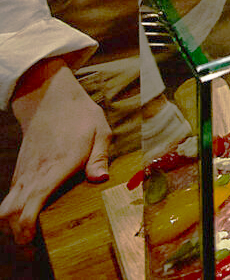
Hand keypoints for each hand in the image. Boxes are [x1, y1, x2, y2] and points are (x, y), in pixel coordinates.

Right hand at [4, 59, 109, 242]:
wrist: (50, 98)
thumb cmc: (79, 116)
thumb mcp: (100, 132)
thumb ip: (100, 157)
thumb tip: (100, 179)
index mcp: (54, 168)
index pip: (30, 204)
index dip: (26, 227)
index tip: (31, 241)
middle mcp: (33, 174)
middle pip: (10, 212)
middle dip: (15, 234)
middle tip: (30, 249)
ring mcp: (24, 172)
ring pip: (6, 206)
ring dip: (12, 225)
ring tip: (28, 238)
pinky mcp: (22, 171)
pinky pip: (11, 196)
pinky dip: (14, 212)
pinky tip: (27, 219)